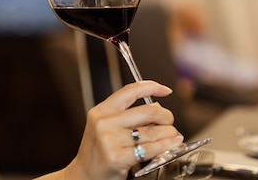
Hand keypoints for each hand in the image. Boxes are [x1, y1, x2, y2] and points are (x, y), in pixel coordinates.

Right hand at [65, 81, 183, 179]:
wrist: (84, 176)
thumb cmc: (97, 152)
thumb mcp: (105, 127)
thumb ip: (127, 116)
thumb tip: (156, 107)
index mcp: (102, 110)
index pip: (130, 90)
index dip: (152, 87)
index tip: (165, 90)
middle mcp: (104, 122)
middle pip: (147, 111)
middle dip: (166, 116)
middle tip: (169, 121)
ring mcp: (110, 140)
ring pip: (151, 132)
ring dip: (169, 133)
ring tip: (174, 135)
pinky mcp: (117, 157)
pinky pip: (149, 149)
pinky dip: (165, 146)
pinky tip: (171, 144)